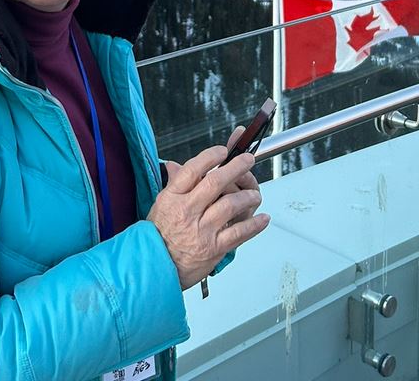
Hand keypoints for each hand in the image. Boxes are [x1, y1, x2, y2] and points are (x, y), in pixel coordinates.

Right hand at [148, 144, 268, 289]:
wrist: (156, 267)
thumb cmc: (158, 237)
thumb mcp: (160, 205)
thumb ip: (172, 184)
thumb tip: (175, 165)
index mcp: (173, 197)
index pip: (193, 169)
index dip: (210, 156)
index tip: (223, 151)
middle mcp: (188, 210)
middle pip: (215, 182)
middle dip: (236, 167)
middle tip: (247, 160)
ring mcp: (202, 229)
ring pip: (230, 205)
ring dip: (248, 196)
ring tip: (254, 194)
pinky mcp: (214, 248)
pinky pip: (239, 233)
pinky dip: (254, 225)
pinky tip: (263, 219)